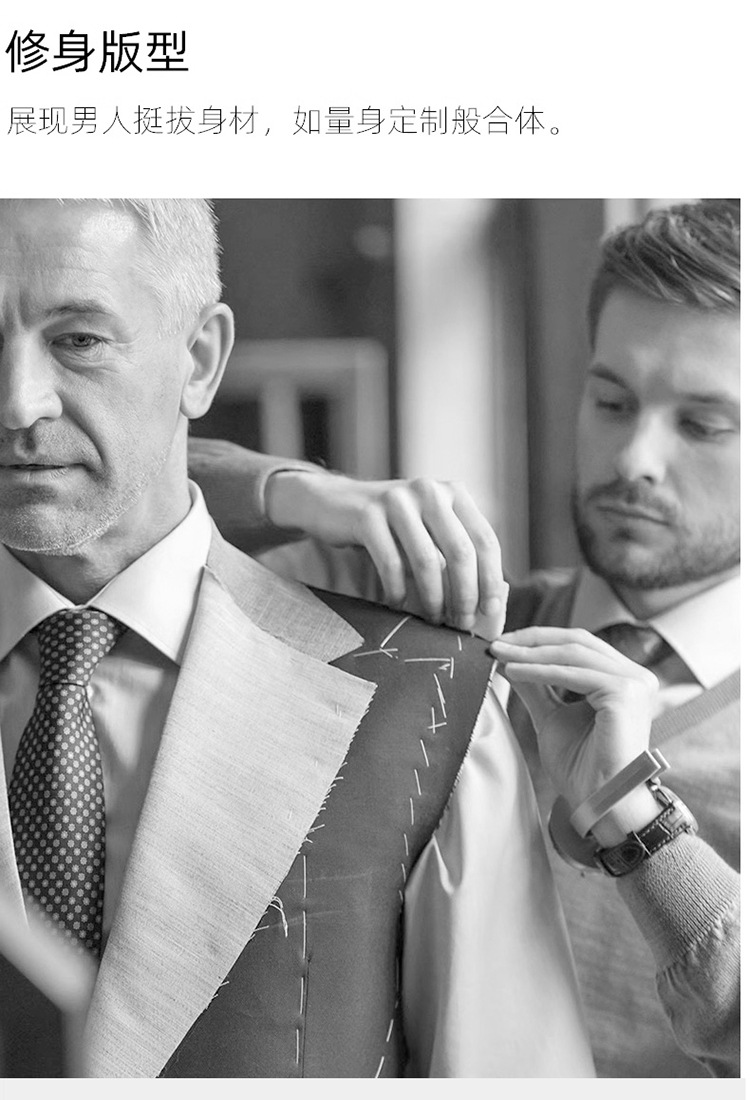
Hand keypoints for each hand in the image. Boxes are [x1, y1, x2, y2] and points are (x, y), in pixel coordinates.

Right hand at [266, 470, 507, 636]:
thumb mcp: (428, 527)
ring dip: (433, 599)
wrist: (333, 503)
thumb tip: (489, 599)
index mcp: (453, 493)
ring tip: (433, 620)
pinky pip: (391, 564)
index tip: (490, 611)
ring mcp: (397, 500)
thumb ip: (455, 549)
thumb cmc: (390, 527)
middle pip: (460, 552)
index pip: (485, 540)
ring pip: (427, 561)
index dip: (490, 580)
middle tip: (461, 624)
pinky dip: (398, 592)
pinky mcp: (367, 515)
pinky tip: (397, 606)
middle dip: (465, 595)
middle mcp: (429, 491)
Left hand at [491, 627, 660, 844]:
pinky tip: (512, 672)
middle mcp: (635, 676)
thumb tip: (507, 659)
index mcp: (622, 678)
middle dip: (532, 640)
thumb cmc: (582, 768)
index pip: (577, 645)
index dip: (538, 640)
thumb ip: (535, 686)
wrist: (601, 803)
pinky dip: (539, 671)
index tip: (502, 644)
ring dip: (530, 653)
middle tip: (496, 644)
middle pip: (576, 641)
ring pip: (572, 654)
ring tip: (498, 656)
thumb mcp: (551, 716)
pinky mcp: (625, 693)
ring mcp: (634, 682)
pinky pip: (573, 674)